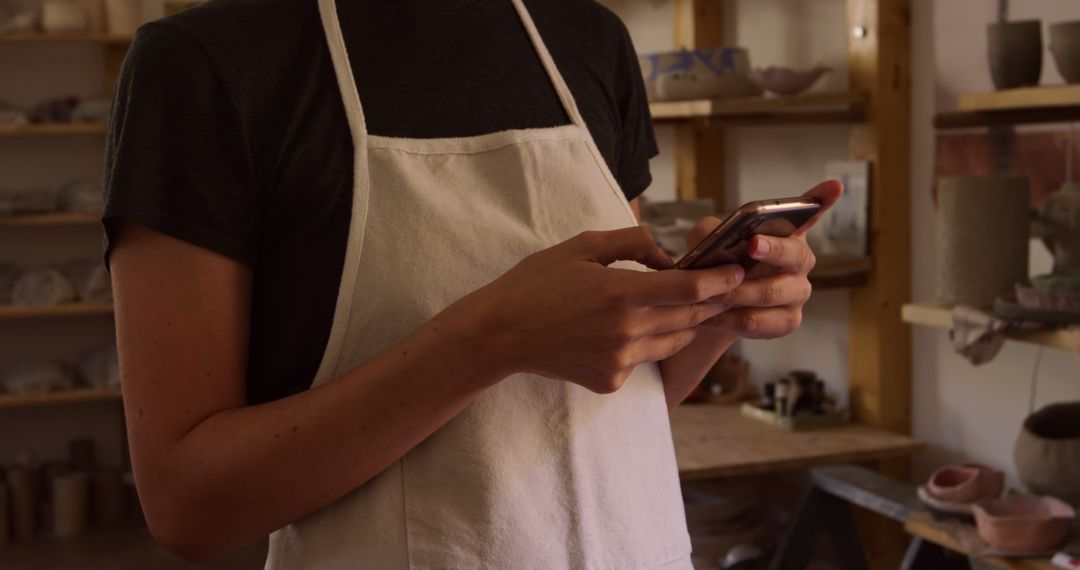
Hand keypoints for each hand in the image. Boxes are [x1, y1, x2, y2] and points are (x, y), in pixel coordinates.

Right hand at [438, 226, 745, 393]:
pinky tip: (636, 328)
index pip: (692, 289)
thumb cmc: (537, 283)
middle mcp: (627, 331)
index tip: (738, 270)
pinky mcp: (611, 380)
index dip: (721, 279)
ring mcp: (620, 360)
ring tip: (690, 304)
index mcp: (622, 292)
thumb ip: (633, 243)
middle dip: (713, 300)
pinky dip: (650, 342)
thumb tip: (668, 254)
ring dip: (687, 323)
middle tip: (728, 284)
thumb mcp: (583, 245)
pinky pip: (646, 359)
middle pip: (691, 317)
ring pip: (675, 341)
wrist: (500, 334)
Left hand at [686, 179, 843, 339]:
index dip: (821, 200)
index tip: (834, 185)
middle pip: (795, 255)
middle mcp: (800, 261)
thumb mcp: (706, 242)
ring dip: (737, 292)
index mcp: (786, 234)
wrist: (711, 309)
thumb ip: (708, 232)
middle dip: (773, 249)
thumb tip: (712, 237)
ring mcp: (798, 292)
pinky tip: (711, 315)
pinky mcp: (787, 321)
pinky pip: (759, 321)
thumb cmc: (715, 266)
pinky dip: (730, 318)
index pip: (809, 213)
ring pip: (770, 292)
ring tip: (710, 293)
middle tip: (752, 244)